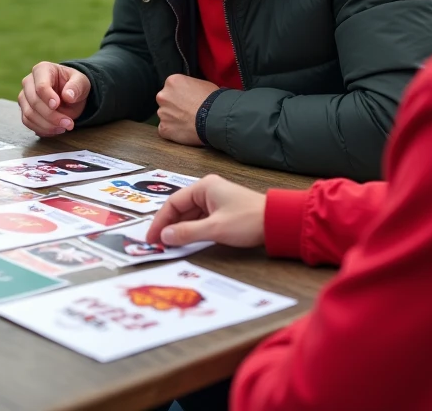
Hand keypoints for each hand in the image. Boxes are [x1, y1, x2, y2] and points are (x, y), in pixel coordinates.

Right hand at [18, 62, 90, 136]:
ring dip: (47, 125)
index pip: (40, 85)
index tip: (57, 105)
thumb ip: (76, 87)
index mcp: (42, 69)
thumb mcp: (81, 82)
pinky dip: (42, 129)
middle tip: (69, 123)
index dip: (48, 97)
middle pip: (34, 102)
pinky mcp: (25, 110)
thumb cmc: (73, 85)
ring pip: (29, 114)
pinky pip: (28, 123)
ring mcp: (25, 97)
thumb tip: (68, 95)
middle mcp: (29, 82)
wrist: (69, 94)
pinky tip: (56, 130)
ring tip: (64, 128)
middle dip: (51, 116)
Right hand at [145, 175, 265, 248]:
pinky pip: (201, 220)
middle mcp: (208, 190)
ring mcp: (216, 200)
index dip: (160, 221)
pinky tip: (187, 241)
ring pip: (190, 215)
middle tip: (157, 243)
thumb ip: (187, 233)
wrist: (279, 222)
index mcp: (204, 187)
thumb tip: (164, 236)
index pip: (173, 203)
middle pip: (180, 208)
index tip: (152, 237)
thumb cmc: (248, 220)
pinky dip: (192, 230)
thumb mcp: (215, 229)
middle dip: (169, 226)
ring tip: (170, 244)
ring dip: (180, 229)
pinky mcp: (223, 211)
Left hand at [156, 75, 219, 144]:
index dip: (180, 95)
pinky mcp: (164, 128)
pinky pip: (166, 130)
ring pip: (165, 116)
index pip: (171, 88)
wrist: (215, 118)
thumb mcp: (202, 84)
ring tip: (188, 123)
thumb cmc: (213, 100)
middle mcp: (163, 96)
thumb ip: (189, 87)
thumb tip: (189, 92)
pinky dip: (174, 131)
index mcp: (172, 82)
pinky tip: (185, 131)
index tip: (187, 100)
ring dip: (173, 119)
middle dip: (174, 106)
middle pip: (166, 101)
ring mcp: (162, 113)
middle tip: (187, 112)